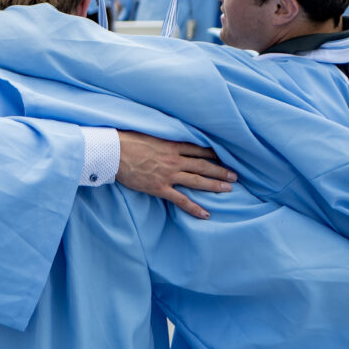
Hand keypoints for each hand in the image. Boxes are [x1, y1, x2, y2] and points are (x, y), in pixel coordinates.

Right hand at [116, 131, 236, 219]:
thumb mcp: (149, 134)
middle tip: (235, 176)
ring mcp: (168, 175)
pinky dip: (194, 208)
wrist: (113, 153)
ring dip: (214, 185)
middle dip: (220, 171)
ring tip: (228, 189)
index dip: (213, 153)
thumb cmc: (127, 141)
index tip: (224, 157)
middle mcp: (174, 160)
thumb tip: (169, 137)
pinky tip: (205, 214)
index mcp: (171, 145)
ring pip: (197, 181)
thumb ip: (162, 138)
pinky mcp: (160, 188)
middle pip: (203, 165)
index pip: (198, 149)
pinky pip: (181, 200)